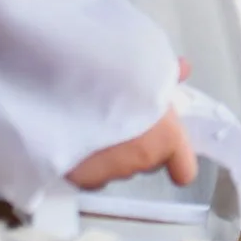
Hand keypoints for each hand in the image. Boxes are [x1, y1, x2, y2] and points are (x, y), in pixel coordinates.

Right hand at [67, 59, 198, 190]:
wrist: (56, 82)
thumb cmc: (107, 69)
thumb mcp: (143, 62)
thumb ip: (164, 73)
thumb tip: (183, 68)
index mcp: (164, 137)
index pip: (184, 169)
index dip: (177, 156)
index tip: (166, 141)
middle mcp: (138, 162)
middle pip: (145, 161)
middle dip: (136, 143)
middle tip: (120, 114)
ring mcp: (105, 175)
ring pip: (114, 168)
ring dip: (108, 151)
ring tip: (88, 118)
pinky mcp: (75, 178)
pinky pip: (86, 172)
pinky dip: (82, 158)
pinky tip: (70, 132)